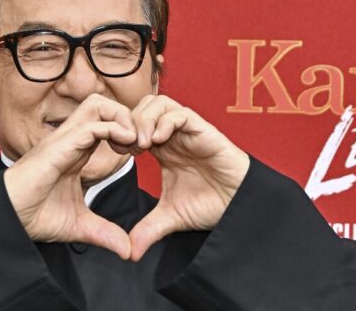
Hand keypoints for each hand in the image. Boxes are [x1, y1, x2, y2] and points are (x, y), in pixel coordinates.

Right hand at [3, 94, 136, 258]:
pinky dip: (114, 128)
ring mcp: (65, 139)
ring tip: (134, 142)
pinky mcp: (60, 145)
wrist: (8, 217)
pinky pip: (92, 124)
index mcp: (77, 151)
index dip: (128, 131)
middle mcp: (72, 139)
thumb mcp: (80, 226)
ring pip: (98, 104)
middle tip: (141, 143)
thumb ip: (104, 233)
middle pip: (103, 104)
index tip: (142, 152)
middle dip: (128, 116)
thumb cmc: (34, 216)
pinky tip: (125, 146)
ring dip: (122, 118)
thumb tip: (127, 250)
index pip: (107, 123)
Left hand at [128, 95, 249, 260]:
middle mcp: (172, 135)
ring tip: (142, 144)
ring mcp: (187, 130)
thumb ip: (148, 229)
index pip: (132, 125)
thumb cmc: (211, 205)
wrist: (239, 206)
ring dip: (144, 119)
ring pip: (158, 103)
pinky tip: (158, 142)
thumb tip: (129, 253)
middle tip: (126, 147)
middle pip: (141, 106)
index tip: (117, 153)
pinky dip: (164, 121)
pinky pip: (180, 112)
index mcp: (161, 148)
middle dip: (128, 122)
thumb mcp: (170, 218)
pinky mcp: (203, 130)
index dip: (120, 134)